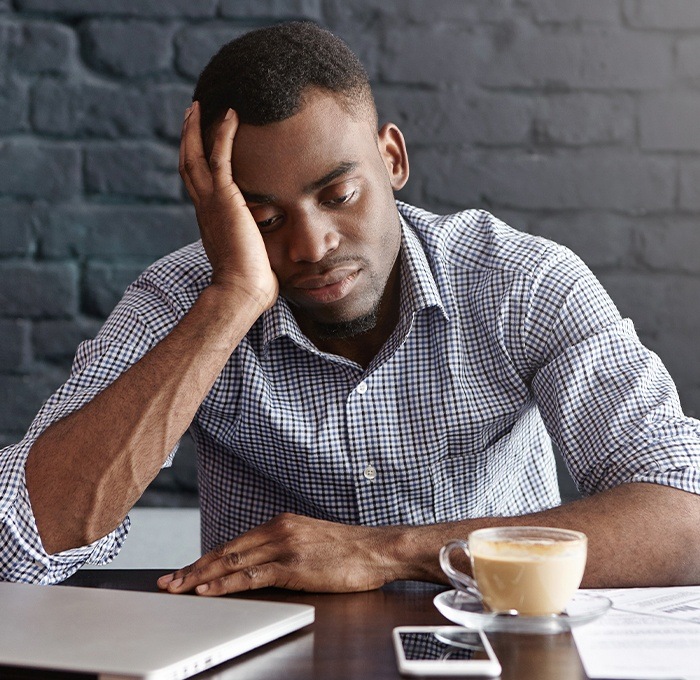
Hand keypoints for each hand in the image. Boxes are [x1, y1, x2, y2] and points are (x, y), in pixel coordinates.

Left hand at [157, 513, 397, 594]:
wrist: (377, 549)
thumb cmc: (347, 550)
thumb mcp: (309, 542)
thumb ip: (282, 549)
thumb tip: (257, 566)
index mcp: (280, 523)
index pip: (233, 543)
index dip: (204, 559)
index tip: (184, 571)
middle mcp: (278, 530)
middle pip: (226, 551)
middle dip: (193, 568)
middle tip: (167, 581)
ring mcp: (285, 546)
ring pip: (232, 562)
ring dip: (201, 577)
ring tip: (177, 588)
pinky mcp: (294, 565)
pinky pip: (252, 575)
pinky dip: (226, 584)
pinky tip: (209, 590)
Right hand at [180, 101, 277, 311]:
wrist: (242, 291)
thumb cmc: (250, 283)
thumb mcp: (250, 257)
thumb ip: (254, 244)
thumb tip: (269, 251)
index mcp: (209, 220)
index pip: (198, 184)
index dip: (195, 161)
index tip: (198, 145)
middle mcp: (204, 208)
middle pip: (188, 164)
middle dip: (188, 137)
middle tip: (191, 114)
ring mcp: (211, 203)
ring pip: (195, 156)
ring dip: (197, 129)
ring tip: (199, 106)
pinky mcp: (225, 199)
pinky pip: (220, 157)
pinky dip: (223, 134)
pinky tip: (231, 114)